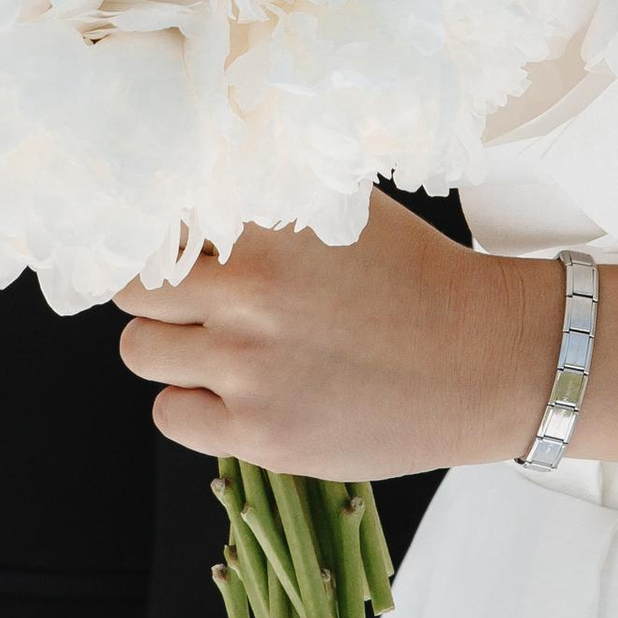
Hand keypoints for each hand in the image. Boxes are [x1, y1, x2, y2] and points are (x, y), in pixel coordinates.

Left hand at [116, 196, 555, 481]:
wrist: (484, 361)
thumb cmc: (417, 280)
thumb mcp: (342, 209)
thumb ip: (265, 196)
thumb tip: (192, 184)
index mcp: (266, 227)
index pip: (157, 220)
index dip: (162, 234)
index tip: (176, 247)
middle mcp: (249, 293)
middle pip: (132, 286)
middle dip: (160, 291)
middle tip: (200, 300)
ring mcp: (248, 367)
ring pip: (140, 351)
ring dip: (172, 348)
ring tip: (225, 347)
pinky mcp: (257, 432)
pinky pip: (169, 414)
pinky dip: (194, 405)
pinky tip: (242, 392)